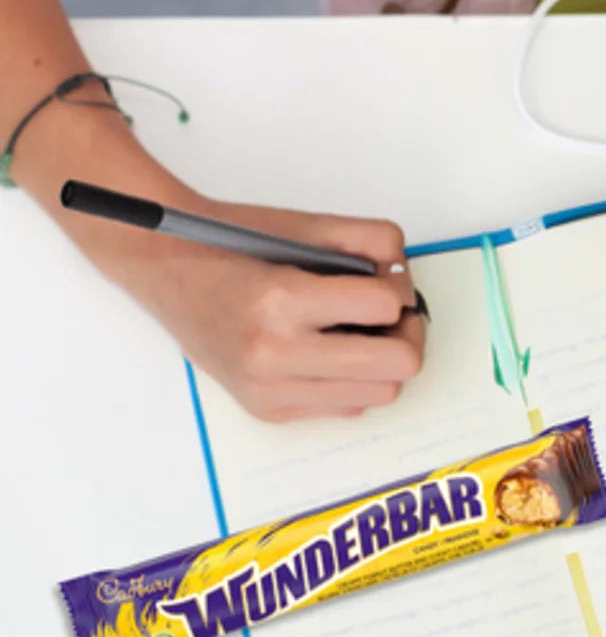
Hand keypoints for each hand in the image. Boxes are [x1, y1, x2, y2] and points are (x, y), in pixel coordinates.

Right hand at [112, 196, 425, 421]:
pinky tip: (333, 349)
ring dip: (384, 361)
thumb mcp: (309, 225)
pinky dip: (355, 380)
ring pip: (380, 394)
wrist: (168, 270)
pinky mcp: (269, 411)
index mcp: (282, 301)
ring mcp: (270, 392)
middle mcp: (274, 356)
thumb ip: (371, 241)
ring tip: (361, 329)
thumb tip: (407, 277)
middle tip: (390, 311)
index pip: (384, 308)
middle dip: (406, 333)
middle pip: (395, 367)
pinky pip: (348, 407)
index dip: (398, 288)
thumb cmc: (238, 242)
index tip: (385, 277)